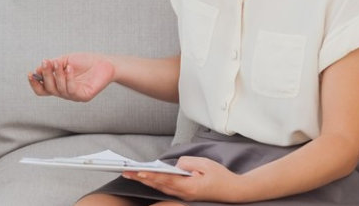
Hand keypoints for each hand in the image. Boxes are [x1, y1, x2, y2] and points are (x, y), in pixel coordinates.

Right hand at [27, 52, 114, 101]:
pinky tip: (70, 68)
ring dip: (57, 75)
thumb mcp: (65, 60)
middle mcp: (64, 92)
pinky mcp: (83, 96)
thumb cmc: (84, 61)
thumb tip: (37, 70)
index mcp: (58, 85)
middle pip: (48, 89)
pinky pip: (71, 90)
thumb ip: (52, 66)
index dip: (35, 84)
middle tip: (46, 62)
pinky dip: (68, 78)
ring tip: (59, 63)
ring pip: (58, 89)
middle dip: (45, 75)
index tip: (30, 73)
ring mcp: (74, 95)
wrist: (104, 62)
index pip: (42, 90)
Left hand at [122, 156, 247, 202]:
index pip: (166, 180)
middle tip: (126, 172)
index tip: (139, 172)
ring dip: (145, 181)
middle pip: (159, 185)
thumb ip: (188, 163)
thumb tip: (175, 164)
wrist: (233, 191)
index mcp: (189, 186)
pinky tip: (147, 178)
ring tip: (131, 174)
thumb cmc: (221, 176)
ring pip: (160, 187)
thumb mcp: (205, 164)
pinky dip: (155, 183)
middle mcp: (184, 193)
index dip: (151, 176)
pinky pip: (166, 188)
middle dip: (141, 178)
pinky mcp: (185, 194)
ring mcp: (184, 195)